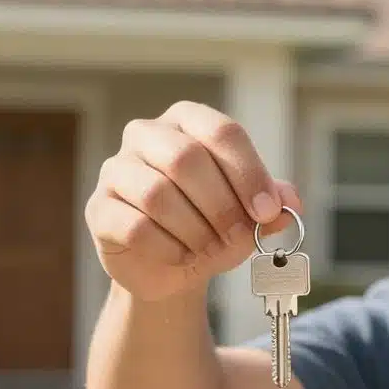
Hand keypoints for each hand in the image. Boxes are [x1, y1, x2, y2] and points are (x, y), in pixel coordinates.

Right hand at [85, 101, 303, 301]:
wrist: (170, 267)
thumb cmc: (212, 226)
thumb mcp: (248, 215)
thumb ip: (271, 204)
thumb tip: (290, 202)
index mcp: (187, 122)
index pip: (221, 132)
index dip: (248, 173)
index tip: (267, 211)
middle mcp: (145, 135)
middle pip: (185, 158)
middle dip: (220, 205)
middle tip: (238, 236)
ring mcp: (116, 170)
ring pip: (157, 193)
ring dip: (194, 230)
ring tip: (210, 249)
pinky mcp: (99, 209)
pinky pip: (134, 226)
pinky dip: (168, 248)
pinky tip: (181, 257)